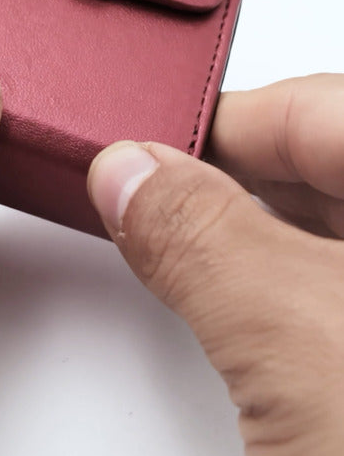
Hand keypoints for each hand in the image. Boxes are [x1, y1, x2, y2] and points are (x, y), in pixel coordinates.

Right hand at [88, 75, 343, 455]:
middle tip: (146, 204)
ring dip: (252, 234)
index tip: (141, 149)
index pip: (317, 107)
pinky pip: (334, 290)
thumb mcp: (306, 348)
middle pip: (329, 161)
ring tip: (183, 254)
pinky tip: (247, 307)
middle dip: (229, 180)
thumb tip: (131, 175)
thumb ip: (205, 240)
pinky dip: (281, 286)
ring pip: (333, 228)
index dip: (219, 122)